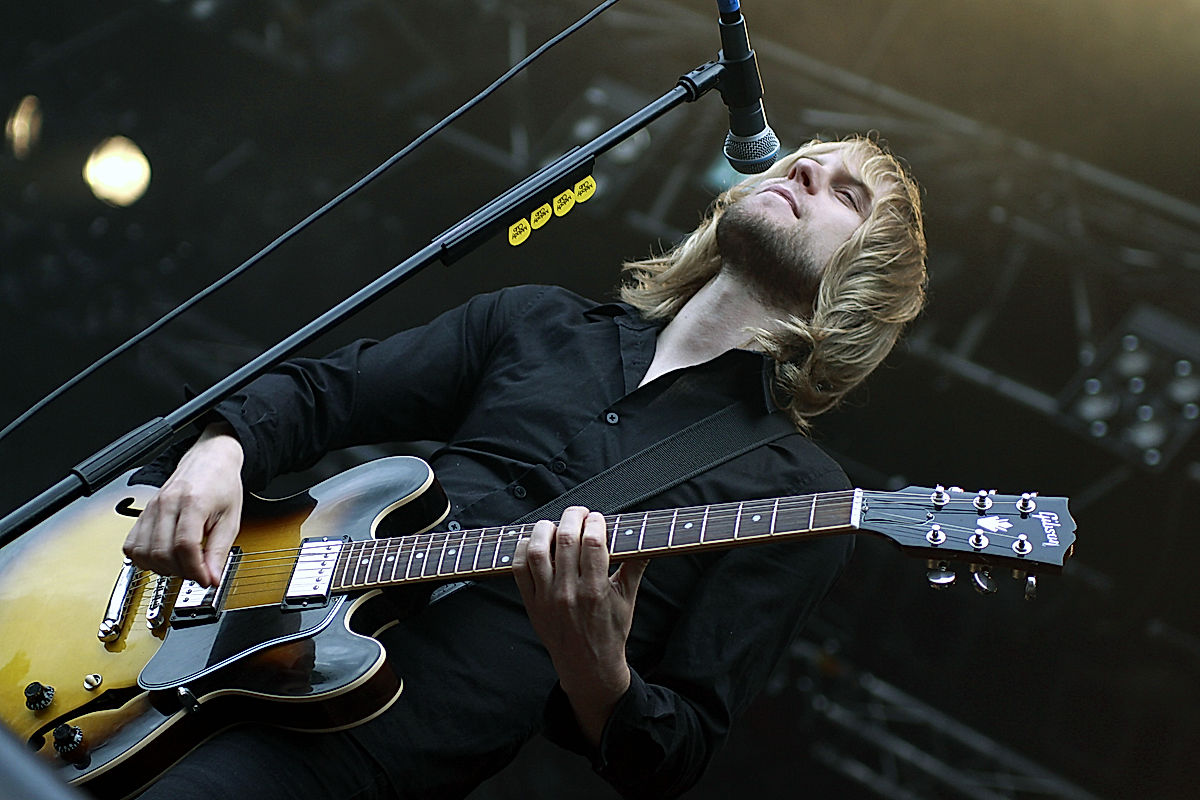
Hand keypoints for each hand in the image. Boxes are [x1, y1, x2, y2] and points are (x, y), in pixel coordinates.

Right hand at [123, 423, 244, 585]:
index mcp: (192, 502)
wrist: (209, 461)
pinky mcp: (142, 514)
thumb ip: (220, 551)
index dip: (194, 569)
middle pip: (161, 552)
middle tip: (197, 572)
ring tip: (181, 565)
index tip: (206, 580)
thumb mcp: (231, 519)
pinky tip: (163, 558)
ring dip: (161, 568)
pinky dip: (144, 559)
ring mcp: (151, 508)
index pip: (185, 545)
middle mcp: (166, 504)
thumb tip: (212, 579)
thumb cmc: (222, 486)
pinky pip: (131, 546)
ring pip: (142, 552)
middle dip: (180, 571)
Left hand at [512, 506, 648, 745]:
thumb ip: (635, 567)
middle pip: (565, 540)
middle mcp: (569, 593)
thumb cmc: (610, 632)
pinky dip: (524, 550)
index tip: (598, 519)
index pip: (592, 543)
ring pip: (538, 551)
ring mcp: (547, 598)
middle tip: (580, 514)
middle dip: (573, 517)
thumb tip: (647, 542)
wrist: (588, 667)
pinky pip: (520, 569)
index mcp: (596, 591)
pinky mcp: (531, 603)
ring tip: (556, 525)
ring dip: (545, 529)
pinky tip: (535, 542)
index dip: (595, 523)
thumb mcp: (628, 600)